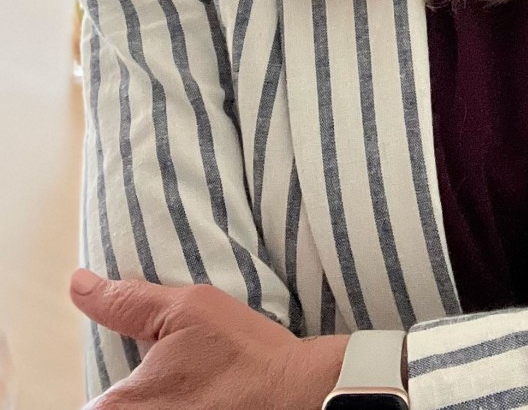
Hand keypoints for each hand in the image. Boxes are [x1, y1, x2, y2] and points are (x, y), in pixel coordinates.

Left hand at [69, 269, 348, 407]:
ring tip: (188, 383)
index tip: (142, 363)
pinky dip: (175, 406)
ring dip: (154, 400)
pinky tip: (200, 396)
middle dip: (133, 390)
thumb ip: (126, 301)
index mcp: (121, 407)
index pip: (91, 403)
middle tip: (171, 370)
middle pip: (111, 408)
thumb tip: (78, 284)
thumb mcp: (186, 308)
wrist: (294, 391)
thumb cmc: (240, 351)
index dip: (115, 382)